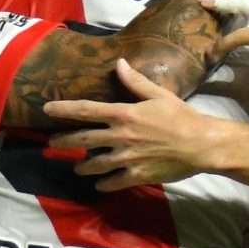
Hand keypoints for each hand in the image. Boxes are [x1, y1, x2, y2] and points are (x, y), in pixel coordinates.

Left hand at [41, 60, 242, 191]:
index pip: (86, 110)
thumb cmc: (181, 117)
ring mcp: (126, 158)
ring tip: (78, 167)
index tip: (47, 109)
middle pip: (83, 138)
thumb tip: (118, 63)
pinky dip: (104, 184)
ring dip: (83, 166)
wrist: (201, 145)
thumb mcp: (159, 94)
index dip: (64, 109)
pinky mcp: (136, 175)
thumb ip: (135, 81)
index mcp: (123, 113)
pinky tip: (100, 184)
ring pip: (95, 164)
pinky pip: (113, 182)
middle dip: (64, 141)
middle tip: (51, 144)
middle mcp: (120, 136)